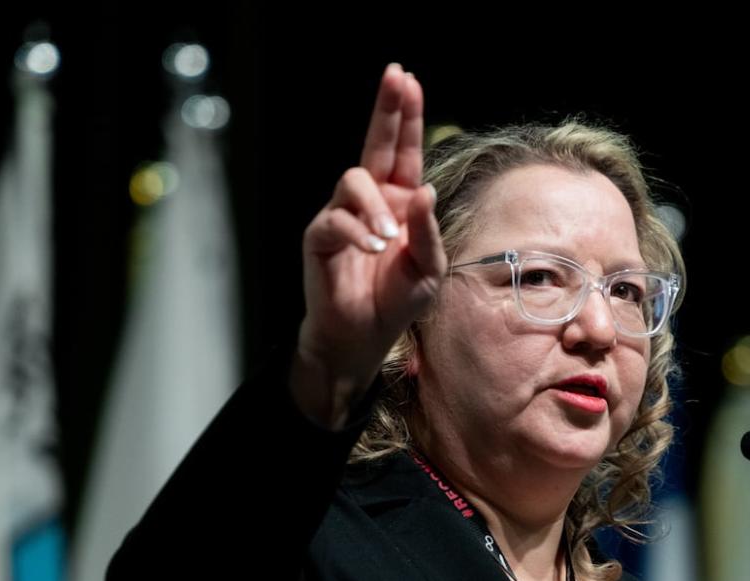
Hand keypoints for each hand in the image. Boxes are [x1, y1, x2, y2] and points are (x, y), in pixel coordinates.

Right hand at [293, 63, 445, 427]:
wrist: (363, 336)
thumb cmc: (396, 302)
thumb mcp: (428, 270)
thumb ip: (427, 231)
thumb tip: (425, 190)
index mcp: (400, 203)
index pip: (405, 152)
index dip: (406, 117)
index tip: (407, 80)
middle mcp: (371, 201)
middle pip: (376, 144)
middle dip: (387, 110)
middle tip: (395, 76)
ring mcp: (343, 215)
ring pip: (353, 181)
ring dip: (373, 206)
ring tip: (386, 240)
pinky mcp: (320, 236)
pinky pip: (335, 220)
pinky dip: (356, 232)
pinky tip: (372, 249)